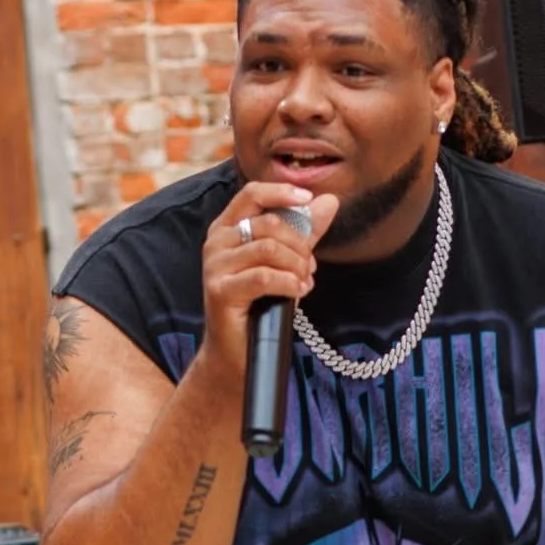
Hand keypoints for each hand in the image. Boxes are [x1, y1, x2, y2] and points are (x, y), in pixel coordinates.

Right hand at [200, 181, 338, 383]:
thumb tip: (329, 201)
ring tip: (304, 282)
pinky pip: (263, 277)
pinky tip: (297, 292)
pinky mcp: (220, 291)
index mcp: (227, 228)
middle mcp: (216, 242)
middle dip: (300, 244)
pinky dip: (288, 283)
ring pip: (268, 248)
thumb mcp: (285, 263)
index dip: (281, 191)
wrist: (236, 353)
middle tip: (310, 266)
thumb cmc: (259, 306)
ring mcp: (214, 266)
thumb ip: (304, 232)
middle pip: (269, 223)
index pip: (252, 193)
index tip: (307, 198)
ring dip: (296, 265)